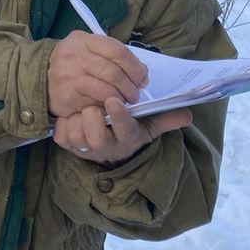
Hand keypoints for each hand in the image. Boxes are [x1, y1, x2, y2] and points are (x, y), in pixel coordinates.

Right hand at [46, 30, 147, 118]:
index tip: (142, 77)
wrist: (40, 77)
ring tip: (125, 101)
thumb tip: (141, 71)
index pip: (116, 50)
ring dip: (121, 99)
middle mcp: (74, 56)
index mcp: (83, 40)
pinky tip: (109, 106)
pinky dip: (107, 107)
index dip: (134, 66)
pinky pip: (95, 103)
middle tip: (136, 94)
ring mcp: (69, 76)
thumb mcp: (87, 49)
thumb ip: (112, 55)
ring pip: (106, 90)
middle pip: (113, 72)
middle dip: (130, 86)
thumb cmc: (71, 62)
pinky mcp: (67, 96)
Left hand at [53, 98, 192, 164]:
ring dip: (78, 118)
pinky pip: (61, 132)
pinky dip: (65, 121)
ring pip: (77, 133)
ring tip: (84, 110)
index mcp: (127, 139)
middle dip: (93, 117)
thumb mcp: (147, 126)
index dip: (118, 117)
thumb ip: (165, 119)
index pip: (124, 130)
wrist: (105, 149)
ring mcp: (84, 148)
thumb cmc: (126, 130)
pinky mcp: (67, 145)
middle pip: (96, 136)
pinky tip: (72, 116)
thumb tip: (188, 115)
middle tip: (95, 107)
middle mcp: (105, 147)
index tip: (114, 100)